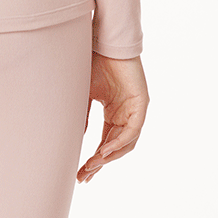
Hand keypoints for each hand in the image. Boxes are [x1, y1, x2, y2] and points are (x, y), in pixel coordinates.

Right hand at [77, 52, 148, 182]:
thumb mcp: (83, 94)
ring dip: (109, 156)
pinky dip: (119, 142)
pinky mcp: (141, 104)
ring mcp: (135, 110)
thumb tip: (76, 140)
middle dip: (99, 163)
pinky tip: (105, 151)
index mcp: (113, 112)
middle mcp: (126, 114)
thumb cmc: (93, 63)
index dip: (94, 159)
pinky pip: (132, 131)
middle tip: (84, 176)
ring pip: (126, 143)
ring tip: (93, 165)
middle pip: (115, 147)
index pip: (105, 142)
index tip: (81, 173)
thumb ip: (82, 116)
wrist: (104, 41)